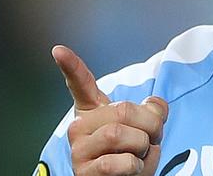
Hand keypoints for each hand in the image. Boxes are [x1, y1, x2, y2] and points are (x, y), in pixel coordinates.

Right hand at [52, 45, 168, 175]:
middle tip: (154, 137)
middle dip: (151, 125)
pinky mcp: (84, 173)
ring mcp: (79, 150)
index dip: (71, 65)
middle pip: (124, 110)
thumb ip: (151, 109)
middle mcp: (79, 127)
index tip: (58, 49)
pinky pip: (119, 162)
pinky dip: (137, 166)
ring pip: (120, 135)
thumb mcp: (145, 126)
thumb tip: (153, 104)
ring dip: (144, 146)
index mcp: (93, 111)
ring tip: (141, 155)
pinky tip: (133, 169)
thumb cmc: (132, 152)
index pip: (80, 83)